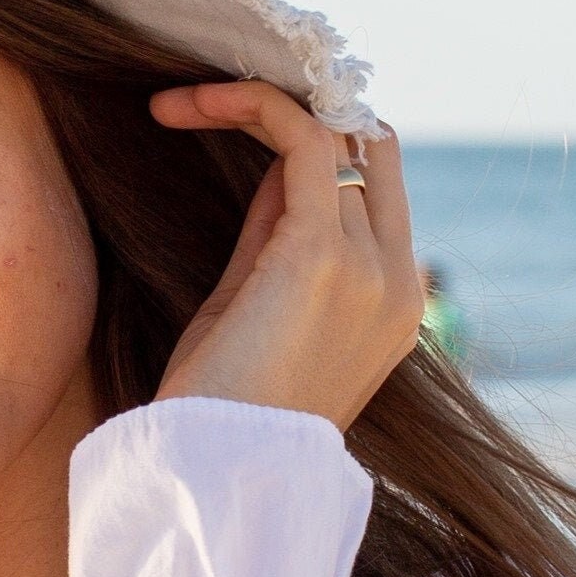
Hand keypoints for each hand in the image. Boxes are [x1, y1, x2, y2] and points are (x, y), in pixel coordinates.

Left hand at [147, 81, 422, 430]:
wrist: (215, 473)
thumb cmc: (219, 408)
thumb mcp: (253, 307)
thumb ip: (279, 235)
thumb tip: (280, 163)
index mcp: (395, 303)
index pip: (377, 184)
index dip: (315, 142)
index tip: (236, 131)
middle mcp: (399, 280)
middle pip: (369, 146)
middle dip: (295, 112)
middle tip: (208, 105)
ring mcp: (371, 266)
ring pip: (331, 134)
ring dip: (250, 105)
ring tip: (176, 104)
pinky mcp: (323, 252)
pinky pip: (300, 135)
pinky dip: (245, 104)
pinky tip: (179, 105)